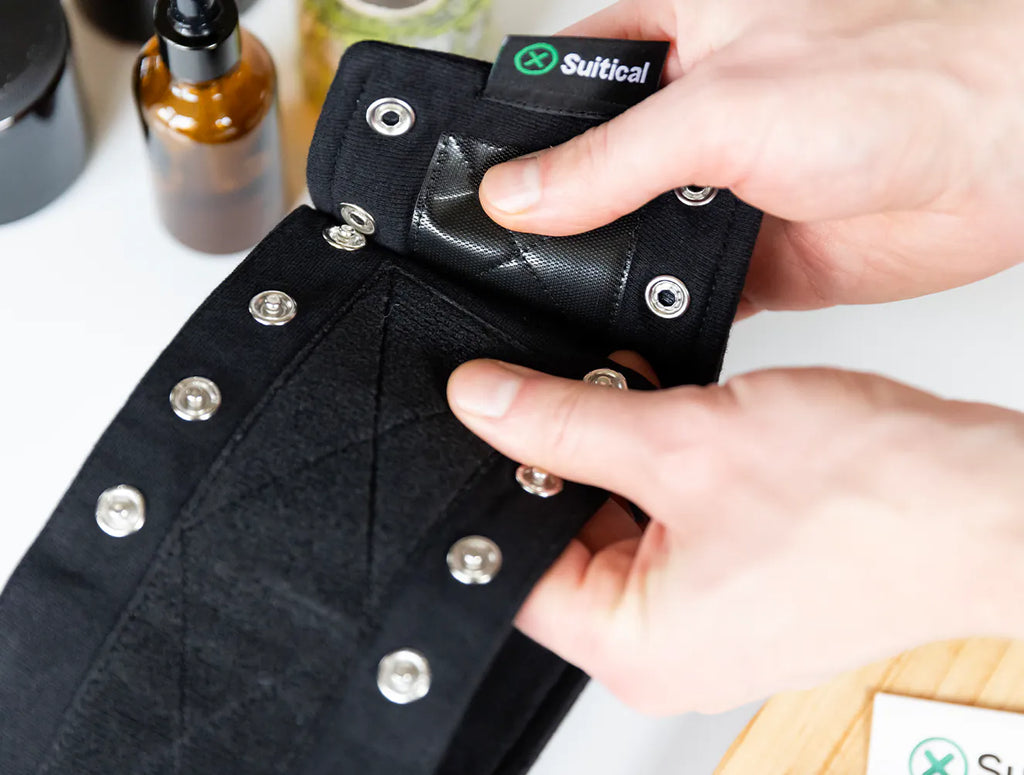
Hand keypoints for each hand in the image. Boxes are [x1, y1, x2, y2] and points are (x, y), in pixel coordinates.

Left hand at [447, 360, 1023, 713]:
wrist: (985, 502)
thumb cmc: (873, 501)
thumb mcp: (683, 441)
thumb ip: (564, 421)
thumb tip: (484, 404)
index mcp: (636, 646)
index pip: (515, 571)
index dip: (496, 486)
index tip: (492, 423)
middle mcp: (667, 649)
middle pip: (565, 543)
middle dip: (568, 463)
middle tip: (586, 401)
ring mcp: (708, 620)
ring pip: (621, 525)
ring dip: (626, 458)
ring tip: (664, 413)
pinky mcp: (741, 586)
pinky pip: (674, 526)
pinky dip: (670, 471)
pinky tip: (693, 428)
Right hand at [479, 0, 1023, 314]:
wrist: (1004, 159)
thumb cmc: (899, 81)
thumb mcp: (720, 108)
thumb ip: (606, 159)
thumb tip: (517, 196)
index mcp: (677, 33)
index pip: (564, 78)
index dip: (514, 124)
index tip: (468, 175)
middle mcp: (691, 112)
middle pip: (586, 165)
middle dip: (548, 209)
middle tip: (502, 248)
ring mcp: (716, 187)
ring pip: (625, 234)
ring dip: (599, 265)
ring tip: (556, 292)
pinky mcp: (747, 254)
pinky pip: (675, 289)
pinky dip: (651, 310)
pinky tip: (628, 322)